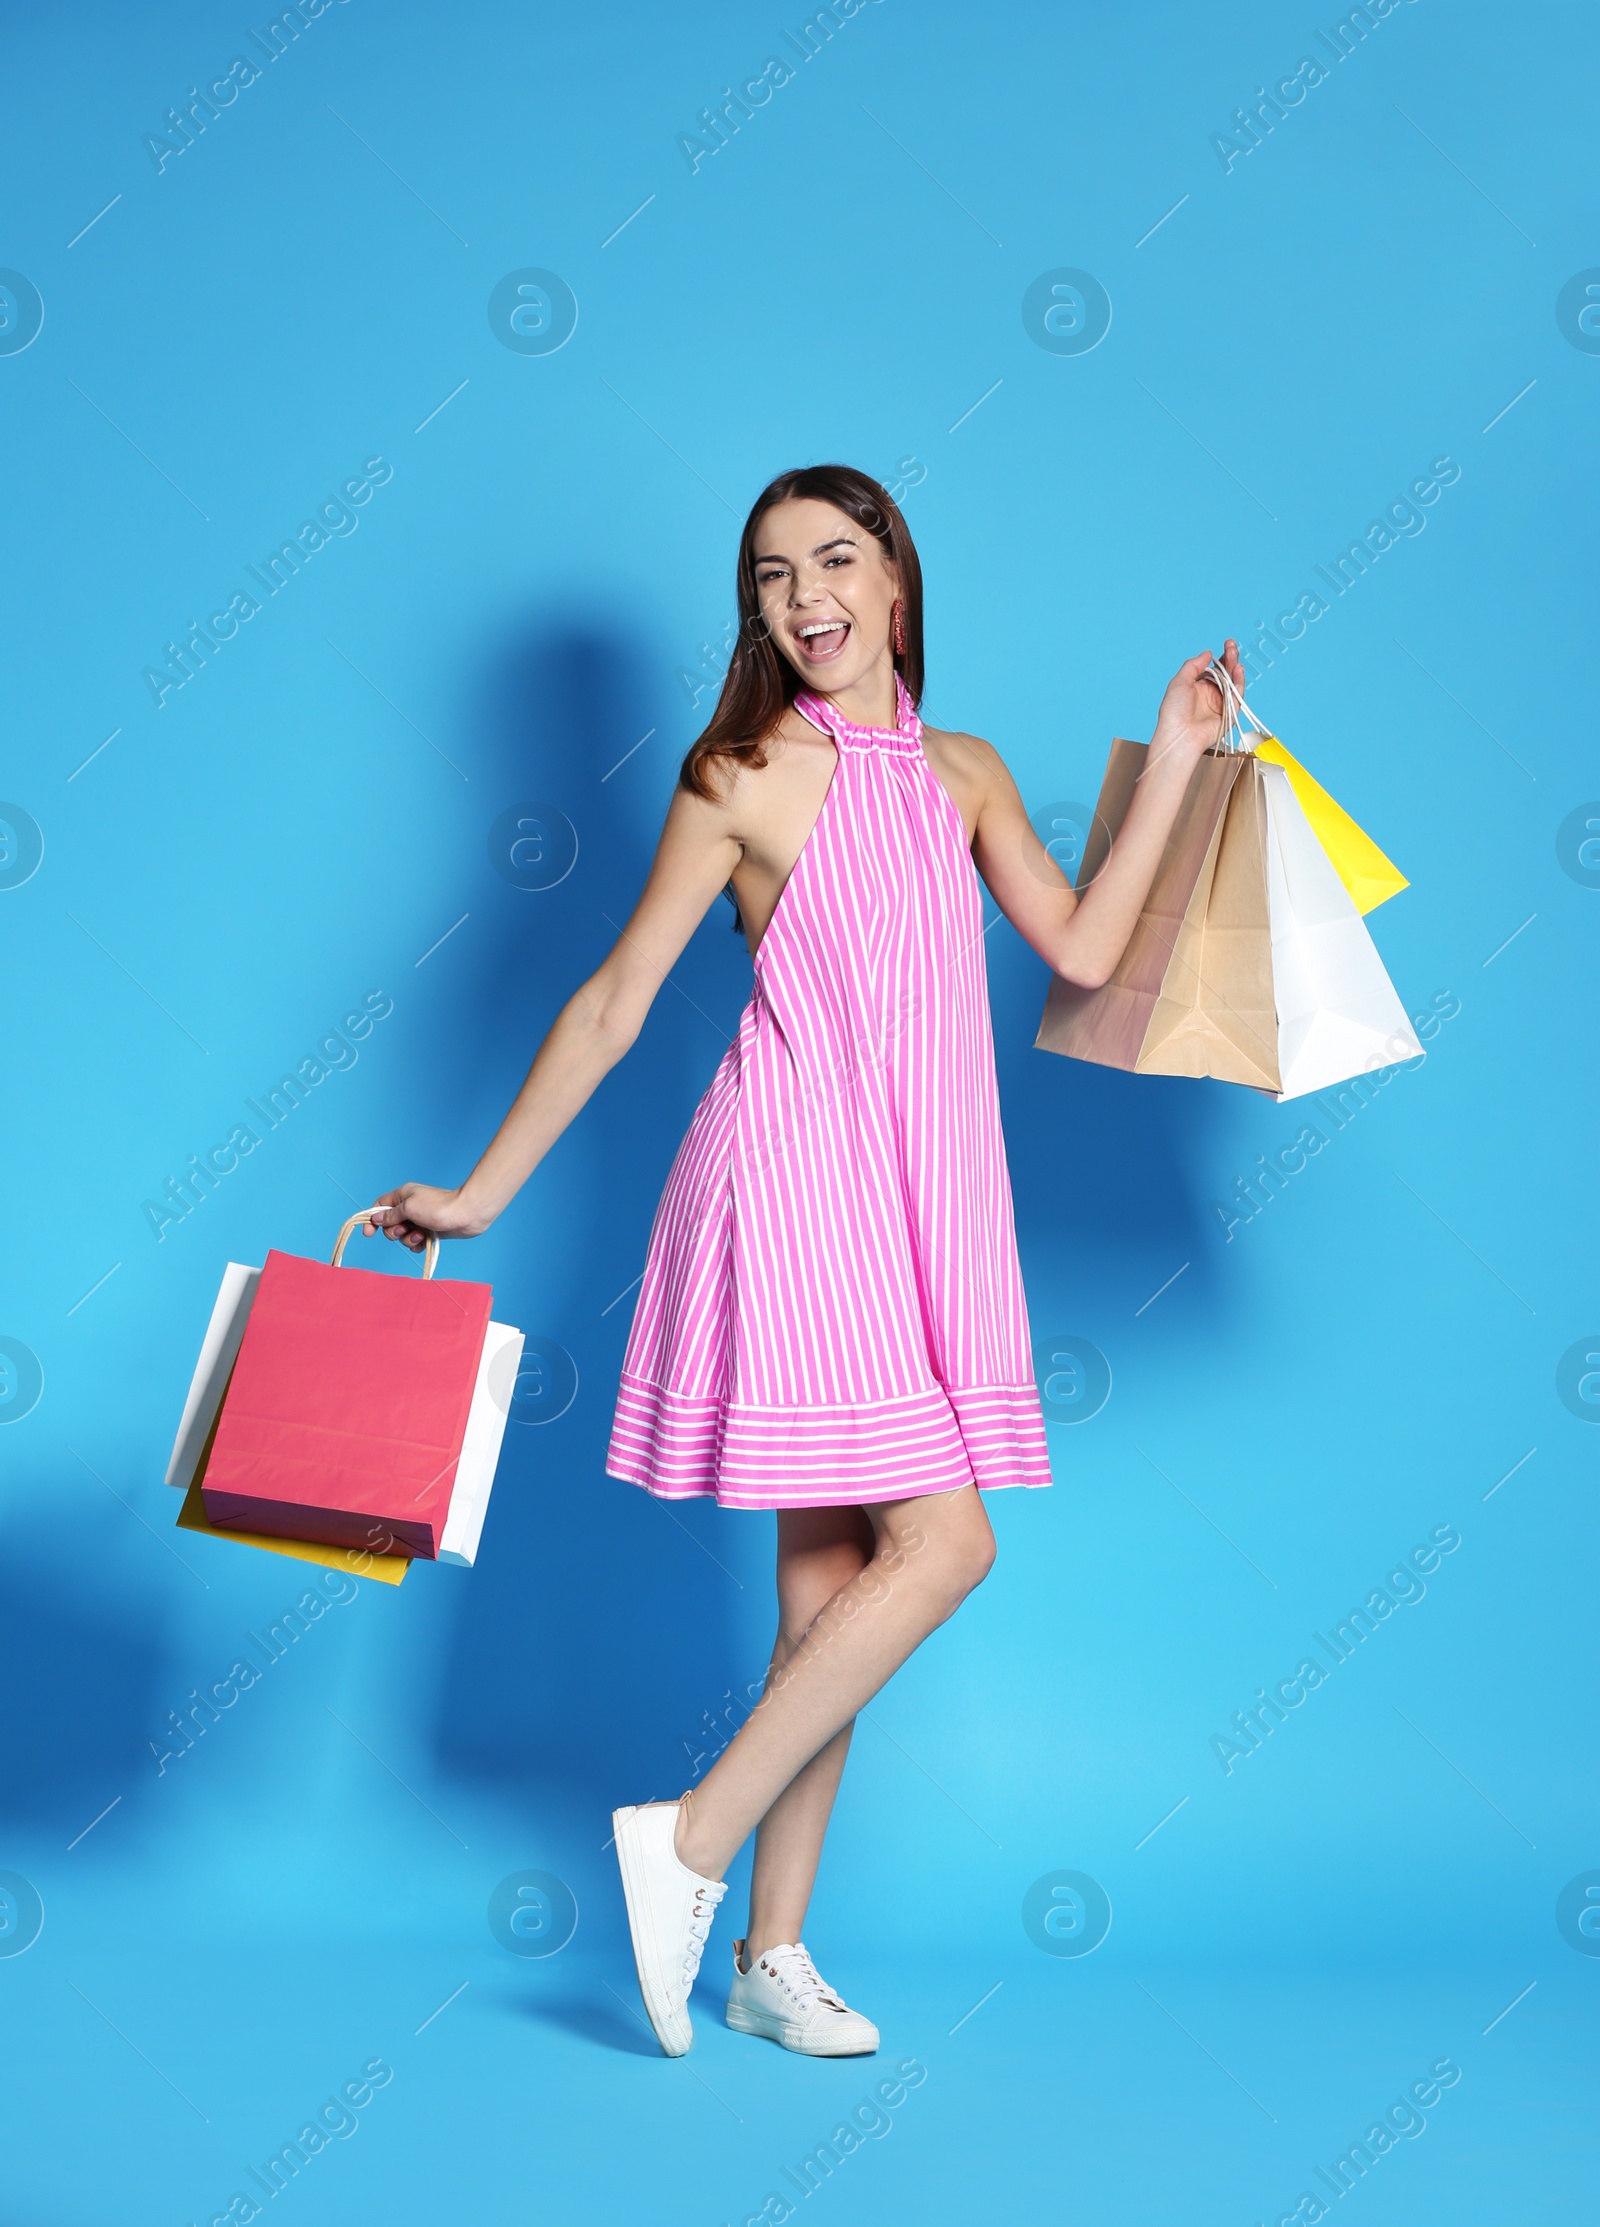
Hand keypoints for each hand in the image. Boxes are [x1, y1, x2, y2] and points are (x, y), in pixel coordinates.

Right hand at [361, 1184, 490, 1253]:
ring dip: (408, 1238)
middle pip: (389, 1224)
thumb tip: (376, 1218)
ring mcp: (419, 1220)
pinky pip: (414, 1242)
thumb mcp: (409, 1208)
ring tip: (420, 1235)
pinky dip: (417, 1244)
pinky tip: (425, 1241)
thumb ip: (391, 1214)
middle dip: (393, 1231)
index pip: (379, 1207)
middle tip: (404, 1230)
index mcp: (402, 1196)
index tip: (368, 1234)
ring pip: (402, 1235)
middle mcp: (409, 1207)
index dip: (371, 1219)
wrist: (466, 1215)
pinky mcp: (429, 1231)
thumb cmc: (438, 1208)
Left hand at [1150, 640, 1246, 763]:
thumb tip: (1208, 653)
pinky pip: (1237, 696)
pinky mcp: (1229, 714)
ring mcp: (1220, 704)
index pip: (1214, 669)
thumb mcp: (1179, 682)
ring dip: (1235, 667)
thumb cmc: (1173, 711)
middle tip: (1231, 645)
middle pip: (1225, 673)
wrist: (1178, 735)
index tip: (1226, 644)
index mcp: (1198, 687)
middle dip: (1230, 658)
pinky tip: (1238, 670)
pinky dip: (1239, 683)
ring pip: (1233, 682)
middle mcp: (1210, 695)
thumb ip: (1194, 665)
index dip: (1221, 657)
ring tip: (1234, 654)